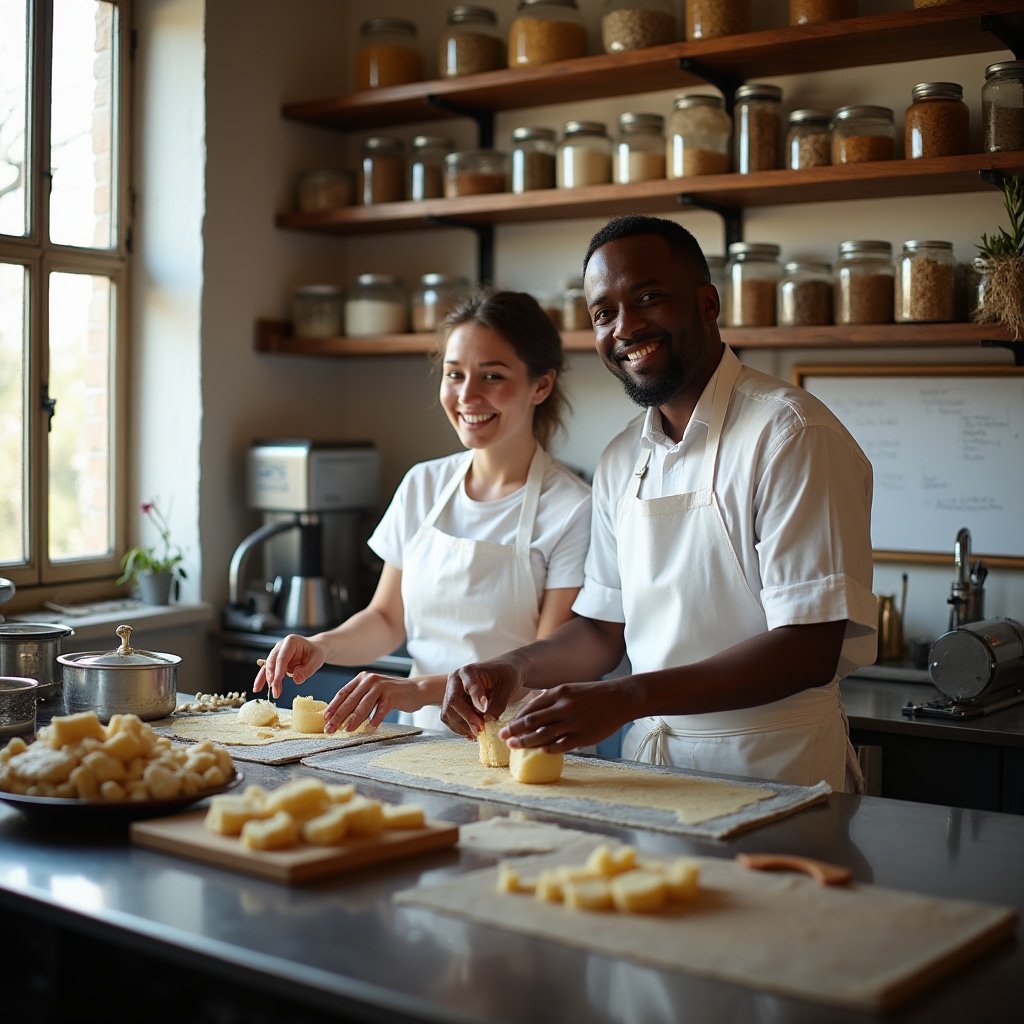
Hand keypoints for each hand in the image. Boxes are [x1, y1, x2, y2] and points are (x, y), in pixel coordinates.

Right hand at [253, 635, 324, 698]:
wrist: (315, 649)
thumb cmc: (316, 652)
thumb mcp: (316, 660)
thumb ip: (307, 670)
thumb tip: (296, 680)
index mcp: (291, 642)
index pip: (282, 658)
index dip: (278, 671)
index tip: (276, 683)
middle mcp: (281, 646)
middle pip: (272, 662)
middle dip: (271, 677)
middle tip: (274, 691)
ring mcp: (277, 653)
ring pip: (267, 666)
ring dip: (264, 679)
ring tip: (258, 690)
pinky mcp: (276, 661)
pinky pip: (268, 670)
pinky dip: (263, 679)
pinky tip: (257, 687)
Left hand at [323, 673, 428, 733]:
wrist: (415, 689)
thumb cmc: (391, 694)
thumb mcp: (372, 692)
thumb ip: (358, 698)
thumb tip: (339, 715)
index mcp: (362, 678)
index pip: (343, 693)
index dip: (333, 706)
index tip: (325, 718)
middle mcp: (370, 680)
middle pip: (351, 700)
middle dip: (339, 716)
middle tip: (331, 729)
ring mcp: (382, 686)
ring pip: (364, 705)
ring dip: (355, 719)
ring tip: (347, 730)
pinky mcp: (393, 695)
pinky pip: (381, 709)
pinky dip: (376, 718)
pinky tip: (371, 726)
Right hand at [441, 658, 524, 739]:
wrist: (502, 672)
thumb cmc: (505, 676)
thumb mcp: (506, 688)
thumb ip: (497, 705)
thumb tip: (487, 722)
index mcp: (469, 671)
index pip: (469, 686)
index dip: (476, 699)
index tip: (484, 710)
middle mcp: (455, 680)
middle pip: (453, 702)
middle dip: (467, 718)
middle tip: (481, 729)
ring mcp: (450, 692)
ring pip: (448, 713)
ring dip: (462, 726)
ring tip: (478, 734)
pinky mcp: (451, 704)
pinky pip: (449, 719)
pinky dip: (459, 728)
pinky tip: (472, 733)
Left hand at [499, 679, 628, 753]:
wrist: (620, 698)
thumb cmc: (593, 695)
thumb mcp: (570, 689)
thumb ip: (551, 699)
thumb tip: (532, 708)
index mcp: (559, 693)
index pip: (531, 707)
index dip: (516, 718)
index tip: (506, 726)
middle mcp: (564, 706)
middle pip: (532, 721)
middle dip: (515, 730)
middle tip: (503, 738)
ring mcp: (573, 721)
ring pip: (544, 733)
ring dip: (526, 741)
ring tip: (514, 746)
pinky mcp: (584, 735)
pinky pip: (562, 744)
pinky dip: (549, 748)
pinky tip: (540, 751)